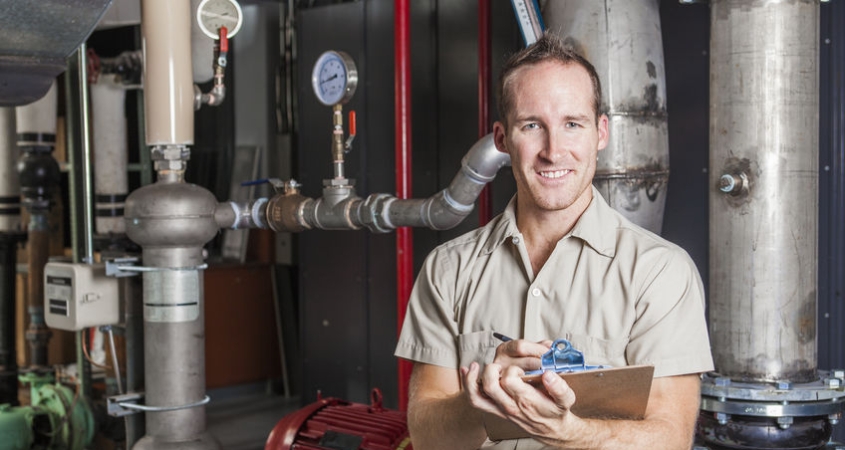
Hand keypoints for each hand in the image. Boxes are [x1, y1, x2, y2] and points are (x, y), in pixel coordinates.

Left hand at [460, 341, 582, 443]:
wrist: (552, 430)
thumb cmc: (556, 411)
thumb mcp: (566, 400)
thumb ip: (559, 388)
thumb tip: (548, 374)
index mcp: (526, 400)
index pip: (509, 379)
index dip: (513, 369)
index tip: (520, 369)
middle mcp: (510, 405)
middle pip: (490, 385)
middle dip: (494, 370)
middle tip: (503, 367)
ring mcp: (500, 408)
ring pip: (477, 395)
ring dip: (473, 378)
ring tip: (476, 366)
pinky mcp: (495, 409)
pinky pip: (475, 400)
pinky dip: (468, 385)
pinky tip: (468, 371)